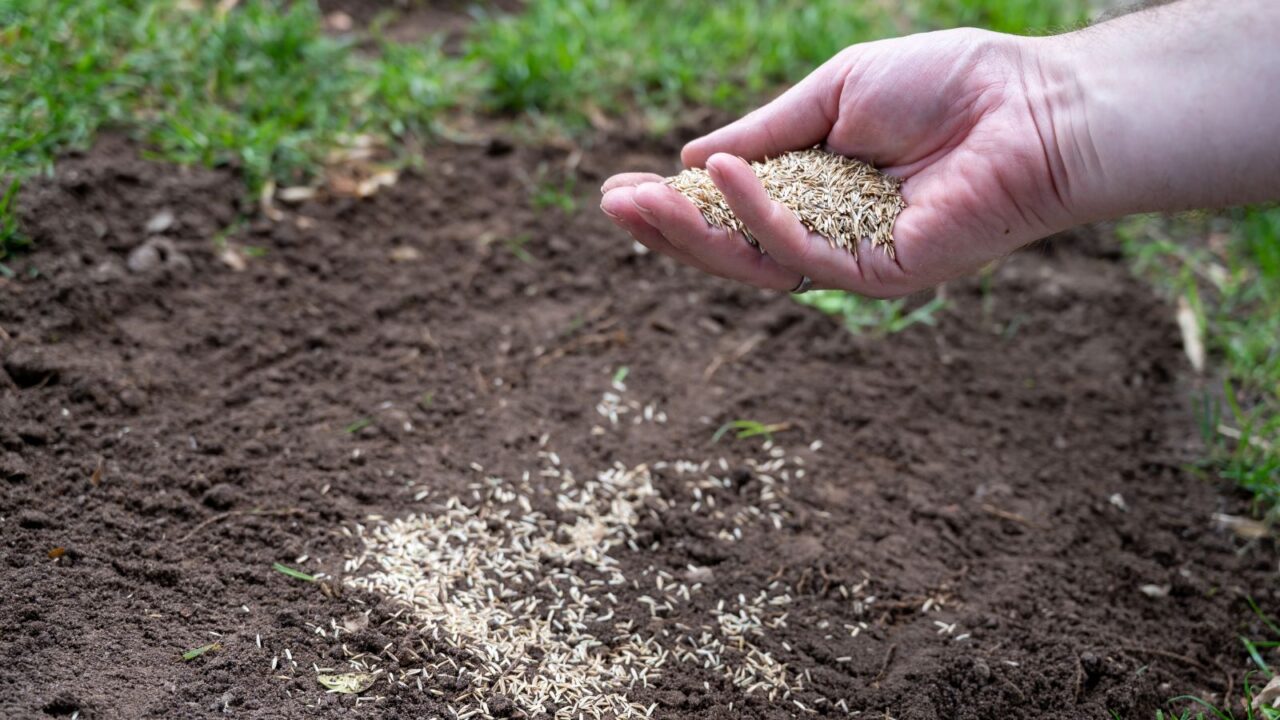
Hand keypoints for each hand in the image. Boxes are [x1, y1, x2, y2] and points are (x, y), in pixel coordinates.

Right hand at [600, 29, 1076, 296]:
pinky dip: (759, 215)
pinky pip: (804, 250)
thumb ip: (768, 132)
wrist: (1035, 105)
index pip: (733, 210)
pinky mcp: (882, 272)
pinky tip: (719, 178)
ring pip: (757, 262)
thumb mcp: (834, 95)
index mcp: (817, 190)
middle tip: (610, 203)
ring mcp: (854, 257)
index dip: (678, 203)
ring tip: (636, 201)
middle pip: (734, 246)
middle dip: (670, 228)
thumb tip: (694, 159)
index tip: (622, 187)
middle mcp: (829, 231)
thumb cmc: (948, 87)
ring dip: (694, 234)